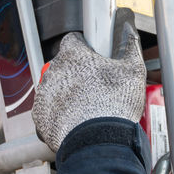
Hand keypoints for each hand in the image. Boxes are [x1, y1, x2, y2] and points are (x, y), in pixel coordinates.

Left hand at [33, 9, 145, 149]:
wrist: (99, 142)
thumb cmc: (114, 106)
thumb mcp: (133, 71)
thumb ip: (130, 47)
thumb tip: (129, 31)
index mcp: (73, 54)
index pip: (74, 40)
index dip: (86, 49)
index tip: (95, 59)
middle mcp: (53, 70)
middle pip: (64, 66)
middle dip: (77, 74)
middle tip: (96, 88)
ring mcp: (44, 94)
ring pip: (55, 88)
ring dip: (68, 94)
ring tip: (88, 108)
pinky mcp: (40, 116)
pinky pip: (49, 110)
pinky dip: (60, 115)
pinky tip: (76, 121)